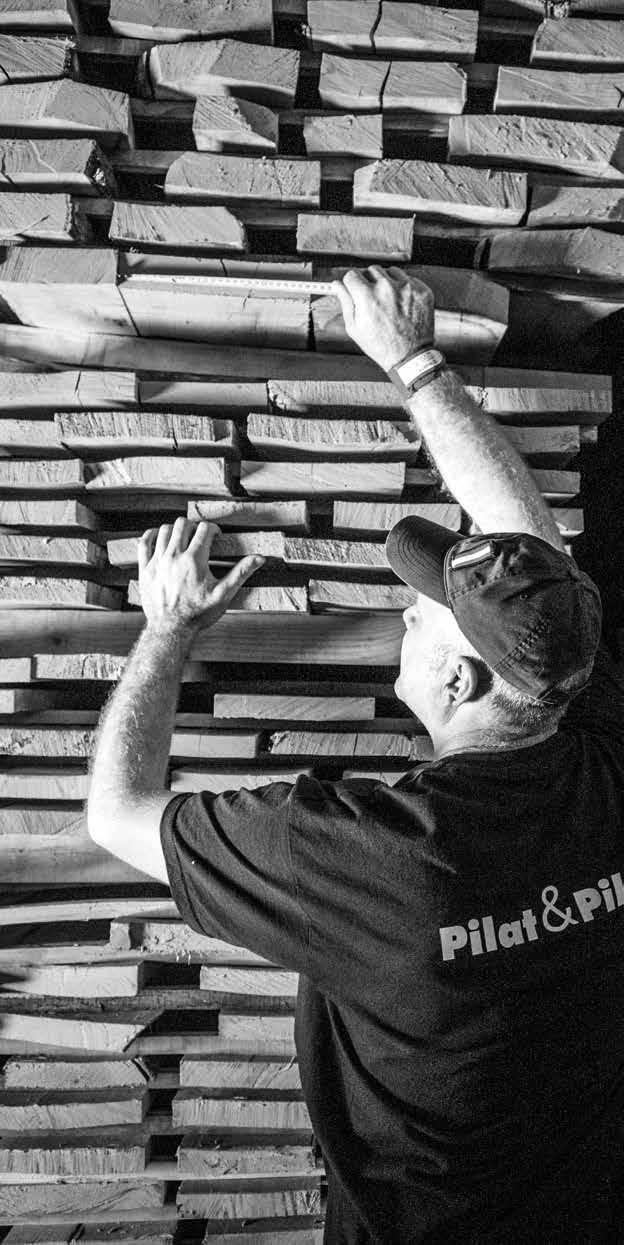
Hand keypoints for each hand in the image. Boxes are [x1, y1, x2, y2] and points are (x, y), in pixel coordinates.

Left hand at [137, 518, 262, 635]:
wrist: (171, 630)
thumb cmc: (198, 614)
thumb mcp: (223, 594)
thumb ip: (240, 573)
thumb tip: (259, 558)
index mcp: (194, 560)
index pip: (204, 529)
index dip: (213, 529)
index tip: (216, 536)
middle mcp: (174, 556)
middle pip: (183, 524)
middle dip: (194, 526)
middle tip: (200, 536)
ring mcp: (157, 561)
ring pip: (164, 530)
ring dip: (175, 530)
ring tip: (183, 538)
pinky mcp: (145, 569)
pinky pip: (144, 542)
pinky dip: (152, 535)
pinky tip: (159, 537)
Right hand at [332, 266, 434, 371]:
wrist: (409, 356)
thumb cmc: (381, 346)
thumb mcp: (355, 328)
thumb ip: (345, 302)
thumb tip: (337, 285)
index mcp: (367, 296)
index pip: (352, 274)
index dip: (352, 283)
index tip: (355, 288)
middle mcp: (387, 288)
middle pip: (371, 270)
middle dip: (369, 281)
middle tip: (372, 298)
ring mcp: (407, 287)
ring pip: (391, 271)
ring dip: (387, 281)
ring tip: (389, 301)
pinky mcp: (421, 290)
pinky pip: (409, 279)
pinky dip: (404, 288)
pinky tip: (402, 304)